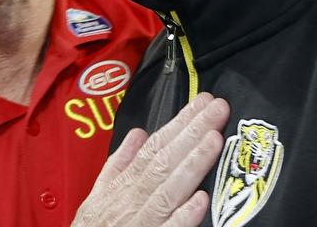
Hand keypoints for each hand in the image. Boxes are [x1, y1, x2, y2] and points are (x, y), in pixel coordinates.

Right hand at [73, 93, 229, 226]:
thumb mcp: (97, 195)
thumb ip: (118, 165)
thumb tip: (138, 133)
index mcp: (124, 184)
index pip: (155, 147)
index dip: (179, 123)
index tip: (203, 102)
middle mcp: (131, 199)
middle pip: (164, 161)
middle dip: (192, 132)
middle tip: (218, 108)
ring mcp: (140, 222)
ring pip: (167, 191)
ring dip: (191, 165)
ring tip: (214, 139)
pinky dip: (182, 216)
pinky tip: (201, 200)